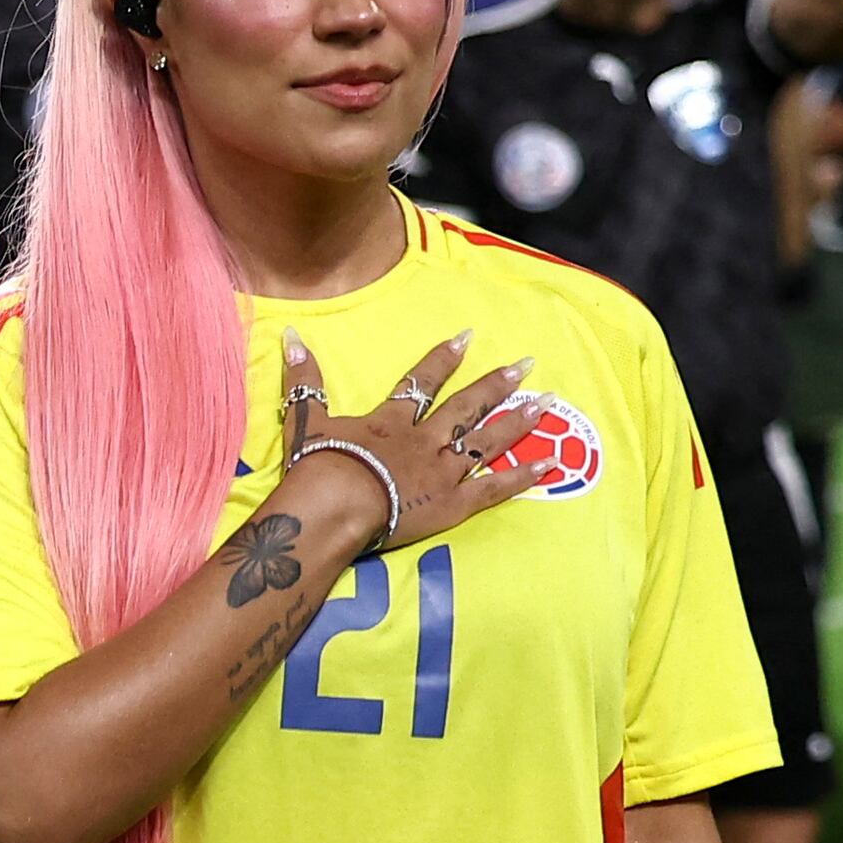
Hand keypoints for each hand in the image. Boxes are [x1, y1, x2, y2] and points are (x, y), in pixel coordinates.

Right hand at [275, 330, 555, 559]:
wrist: (334, 506)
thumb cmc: (317, 467)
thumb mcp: (304, 420)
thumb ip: (303, 380)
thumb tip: (291, 336)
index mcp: (392, 422)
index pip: (422, 384)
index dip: (444, 359)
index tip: (468, 336)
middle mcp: (425, 441)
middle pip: (466, 407)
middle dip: (496, 384)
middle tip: (527, 364)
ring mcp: (443, 472)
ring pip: (487, 441)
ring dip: (519, 420)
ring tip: (548, 402)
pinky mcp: (453, 504)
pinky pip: (494, 489)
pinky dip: (523, 476)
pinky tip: (551, 464)